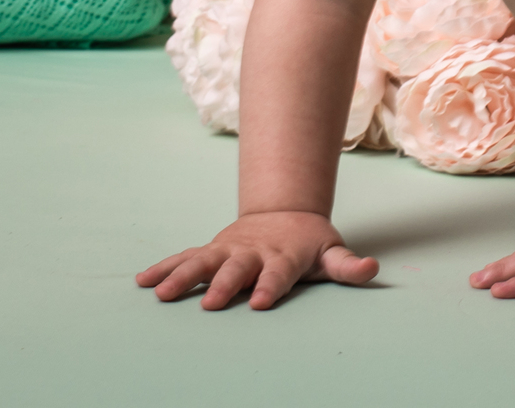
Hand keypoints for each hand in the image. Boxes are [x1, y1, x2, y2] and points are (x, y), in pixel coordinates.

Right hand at [136, 210, 377, 309]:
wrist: (283, 211)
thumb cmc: (308, 242)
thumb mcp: (330, 252)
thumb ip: (347, 265)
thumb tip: (372, 268)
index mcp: (283, 256)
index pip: (278, 273)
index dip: (270, 286)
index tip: (259, 303)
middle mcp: (253, 252)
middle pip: (237, 268)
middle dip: (224, 284)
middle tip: (210, 303)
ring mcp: (229, 250)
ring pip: (203, 262)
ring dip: (182, 276)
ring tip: (160, 294)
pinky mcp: (212, 251)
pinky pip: (184, 258)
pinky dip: (164, 268)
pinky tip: (142, 281)